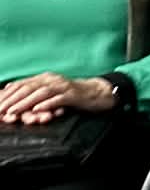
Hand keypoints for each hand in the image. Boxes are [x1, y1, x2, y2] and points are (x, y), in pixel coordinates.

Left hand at [0, 73, 115, 123]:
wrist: (99, 93)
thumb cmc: (73, 94)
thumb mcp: (51, 90)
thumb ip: (34, 90)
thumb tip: (11, 88)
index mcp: (45, 78)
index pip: (21, 84)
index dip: (7, 94)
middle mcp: (52, 80)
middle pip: (28, 88)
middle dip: (12, 100)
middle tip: (0, 109)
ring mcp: (63, 86)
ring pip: (40, 93)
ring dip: (25, 103)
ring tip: (13, 111)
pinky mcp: (74, 95)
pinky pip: (58, 99)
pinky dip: (46, 104)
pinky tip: (37, 109)